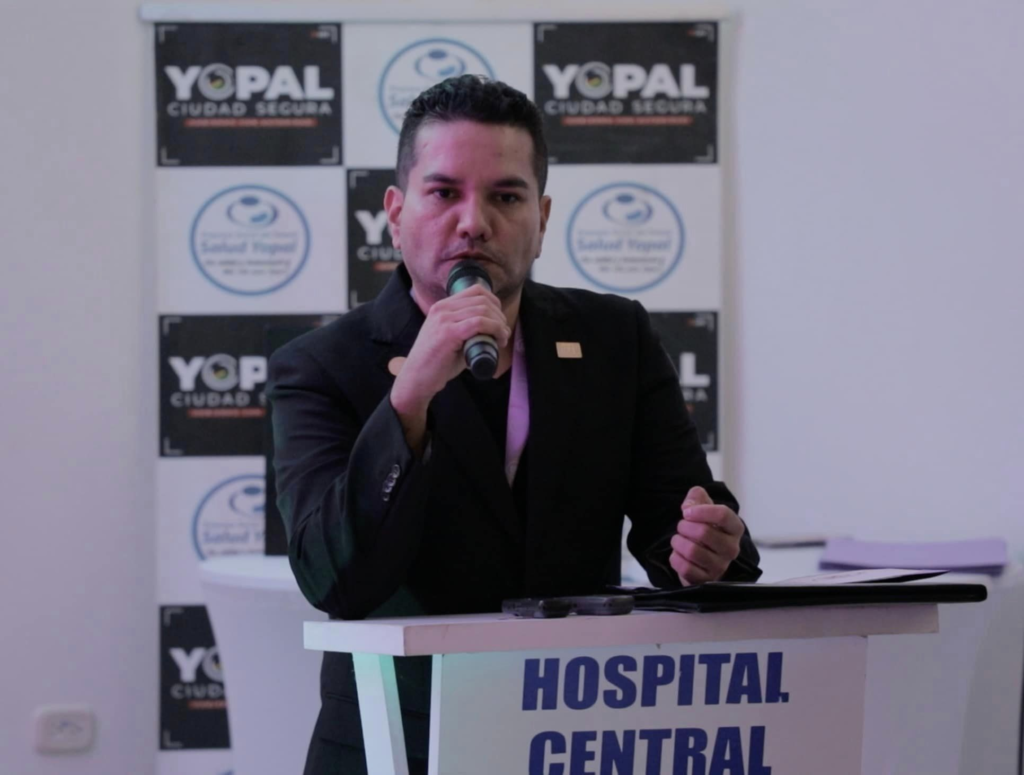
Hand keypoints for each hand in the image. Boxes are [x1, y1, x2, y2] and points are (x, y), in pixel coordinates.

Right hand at [390, 284, 509, 449]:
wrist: (417, 378)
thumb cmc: (436, 363)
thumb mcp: (450, 337)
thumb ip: (465, 328)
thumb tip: (492, 327)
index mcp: (441, 306)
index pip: (476, 290)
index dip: (494, 302)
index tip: (499, 319)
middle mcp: (442, 309)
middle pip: (482, 300)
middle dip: (499, 315)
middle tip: (503, 332)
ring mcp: (444, 319)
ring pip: (483, 311)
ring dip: (500, 324)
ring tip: (502, 338)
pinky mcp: (448, 333)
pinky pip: (479, 323)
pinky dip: (495, 330)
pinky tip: (499, 340)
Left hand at [669, 486, 743, 584]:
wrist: (704, 557)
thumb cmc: (705, 529)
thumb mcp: (703, 508)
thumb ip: (697, 497)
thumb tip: (690, 505)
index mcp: (735, 528)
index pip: (723, 515)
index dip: (700, 510)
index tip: (687, 512)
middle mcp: (732, 549)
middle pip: (704, 532)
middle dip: (684, 526)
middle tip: (681, 527)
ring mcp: (720, 566)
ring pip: (693, 551)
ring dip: (678, 542)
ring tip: (678, 540)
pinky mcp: (706, 580)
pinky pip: (685, 568)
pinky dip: (675, 558)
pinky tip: (678, 554)